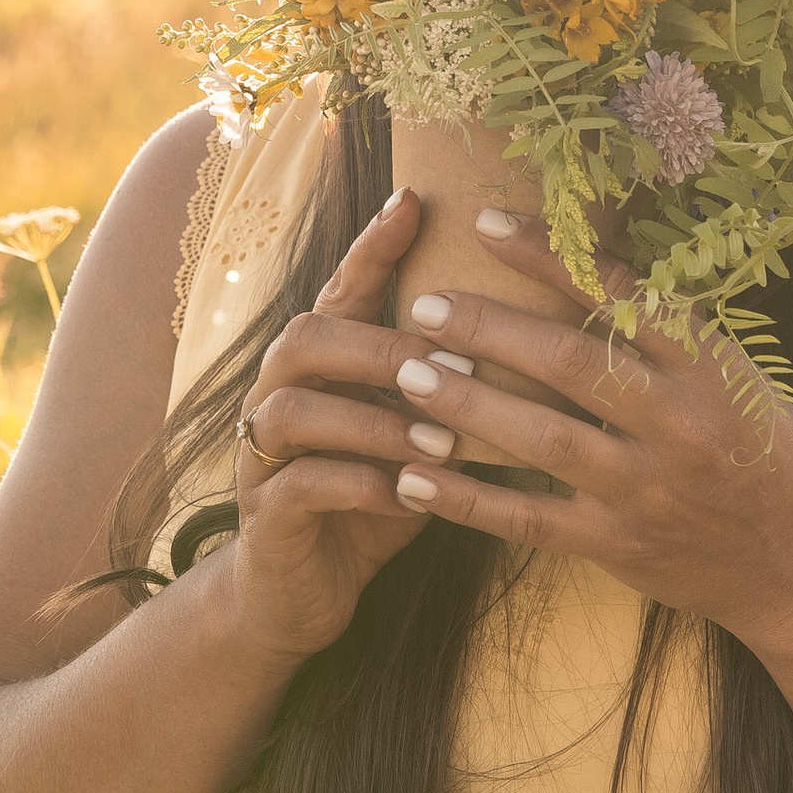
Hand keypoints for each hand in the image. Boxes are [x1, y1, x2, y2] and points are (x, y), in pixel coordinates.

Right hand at [219, 184, 452, 661]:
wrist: (301, 592)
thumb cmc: (373, 497)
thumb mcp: (410, 432)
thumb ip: (440, 383)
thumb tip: (531, 327)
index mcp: (318, 368)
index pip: (340, 289)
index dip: (373, 246)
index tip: (416, 200)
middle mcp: (277, 397)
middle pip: (303, 337)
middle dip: (377, 347)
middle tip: (447, 369)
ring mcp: (260, 457)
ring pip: (295, 411)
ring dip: (374, 422)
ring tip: (440, 442)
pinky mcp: (265, 517)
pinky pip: (300, 486)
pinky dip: (359, 486)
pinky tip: (410, 496)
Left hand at [377, 210, 792, 641]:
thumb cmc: (768, 456)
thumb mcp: (741, 379)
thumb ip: (670, 334)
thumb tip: (582, 263)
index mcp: (713, 369)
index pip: (623, 297)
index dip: (550, 256)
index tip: (486, 224)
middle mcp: (680, 424)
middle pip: (570, 364)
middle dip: (488, 330)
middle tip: (422, 306)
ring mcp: (645, 490)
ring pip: (541, 439)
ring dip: (466, 404)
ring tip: (406, 374)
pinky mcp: (617, 545)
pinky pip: (528, 519)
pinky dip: (466, 498)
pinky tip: (412, 476)